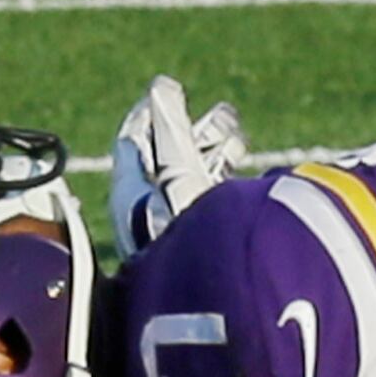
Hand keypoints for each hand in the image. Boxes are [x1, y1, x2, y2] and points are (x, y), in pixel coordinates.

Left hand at [107, 74, 248, 261]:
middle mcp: (149, 213)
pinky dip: (224, 176)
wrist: (222, 290)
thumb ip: (170, 123)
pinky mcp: (202, 239)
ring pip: (194, 178)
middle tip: (224, 114)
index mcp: (130, 198)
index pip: (132, 144)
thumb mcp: (178, 166)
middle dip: (196, 130)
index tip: (169, 90)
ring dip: (215, 152)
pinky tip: (245, 169)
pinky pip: (211, 198)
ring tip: (237, 137)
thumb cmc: (193, 227)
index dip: (150, 113)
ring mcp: (177, 226)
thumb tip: (160, 85)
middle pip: (166, 159)